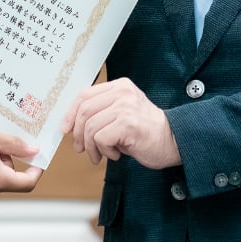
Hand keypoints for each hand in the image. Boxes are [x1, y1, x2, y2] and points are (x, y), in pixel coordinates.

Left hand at [65, 78, 180, 168]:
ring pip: (90, 127)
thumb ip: (102, 111)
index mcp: (120, 86)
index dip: (70, 113)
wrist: (174, 142)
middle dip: (78, 133)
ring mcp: (125, 106)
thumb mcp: (122, 113)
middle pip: (84, 110)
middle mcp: (122, 92)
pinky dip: (104, 151)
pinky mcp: (127, 123)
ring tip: (101, 155)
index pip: (84, 94)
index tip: (66, 128)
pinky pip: (100, 138)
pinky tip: (116, 154)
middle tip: (81, 148)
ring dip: (91, 147)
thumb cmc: (146, 131)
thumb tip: (72, 123)